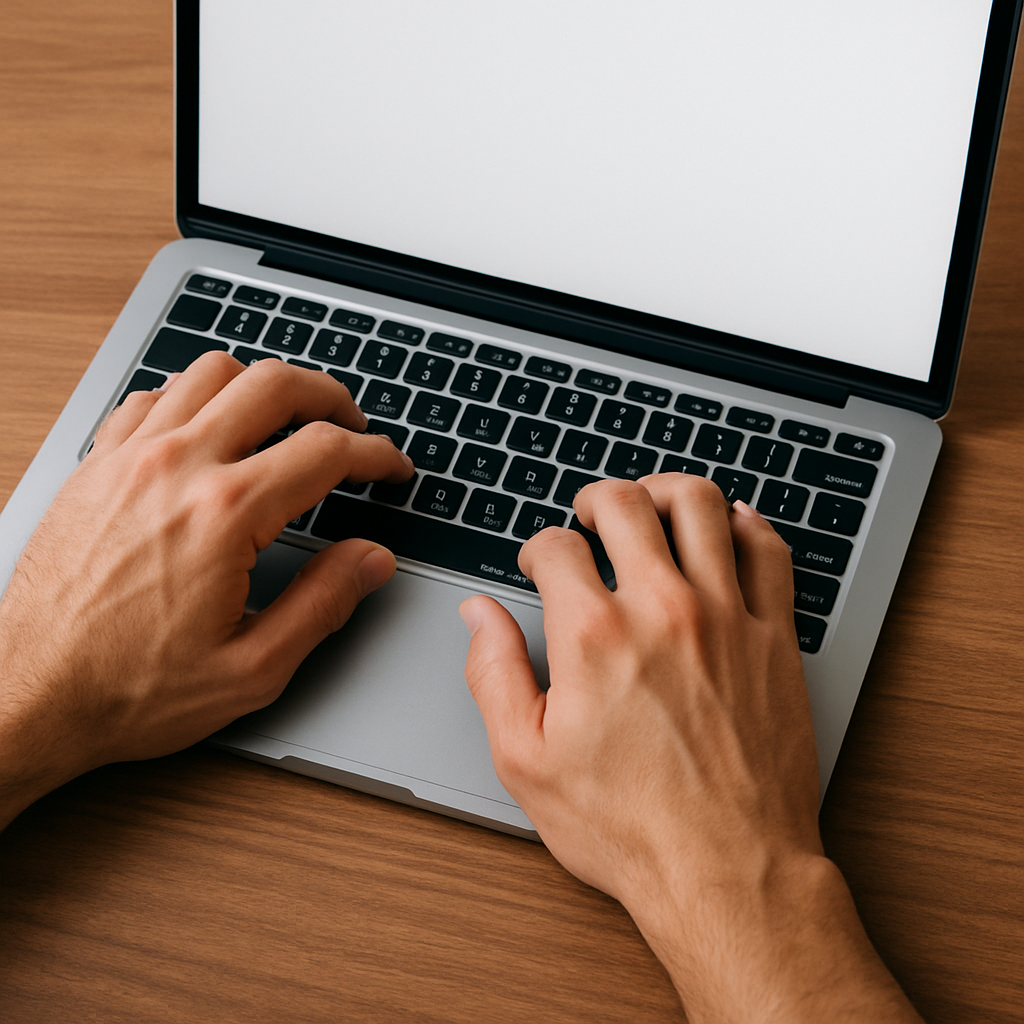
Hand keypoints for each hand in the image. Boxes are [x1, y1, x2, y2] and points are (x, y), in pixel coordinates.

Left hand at [0, 353, 412, 825]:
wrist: (28, 695)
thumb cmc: (129, 690)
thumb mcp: (251, 668)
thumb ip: (323, 603)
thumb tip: (371, 558)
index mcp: (224, 514)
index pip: (325, 451)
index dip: (375, 454)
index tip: (390, 467)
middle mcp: (175, 467)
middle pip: (274, 385)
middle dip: (331, 397)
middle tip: (352, 426)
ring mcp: (128, 458)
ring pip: (211, 373)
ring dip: (262, 385)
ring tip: (287, 415)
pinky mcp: (94, 466)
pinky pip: (151, 396)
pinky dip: (193, 397)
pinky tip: (207, 428)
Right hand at [462, 476, 921, 1022]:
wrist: (726, 870)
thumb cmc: (628, 826)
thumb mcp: (525, 760)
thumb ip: (492, 673)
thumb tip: (479, 616)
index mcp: (594, 636)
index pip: (557, 547)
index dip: (540, 546)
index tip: (542, 563)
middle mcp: (661, 610)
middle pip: (626, 503)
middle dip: (597, 497)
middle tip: (590, 513)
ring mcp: (725, 618)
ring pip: (702, 506)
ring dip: (668, 490)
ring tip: (653, 502)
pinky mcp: (773, 638)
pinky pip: (769, 552)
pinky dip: (748, 525)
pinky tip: (729, 528)